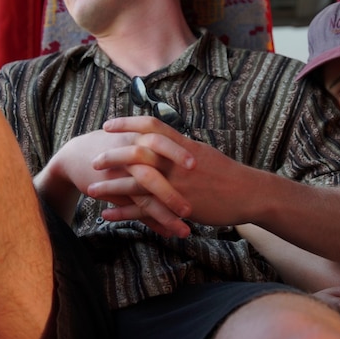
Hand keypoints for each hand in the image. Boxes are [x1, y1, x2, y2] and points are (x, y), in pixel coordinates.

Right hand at [39, 125, 194, 236]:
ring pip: (143, 196)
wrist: (76, 155)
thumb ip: (163, 148)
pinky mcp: (112, 190)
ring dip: (164, 214)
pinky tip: (167, 233)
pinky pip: (133, 208)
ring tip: (184, 231)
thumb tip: (198, 157)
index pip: (161, 141)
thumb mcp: (138, 138)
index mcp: (140, 138)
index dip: (178, 151)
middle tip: (190, 208)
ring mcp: (120, 175)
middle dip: (171, 191)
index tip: (198, 163)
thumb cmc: (116, 144)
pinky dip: (151, 222)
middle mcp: (130, 156)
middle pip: (151, 172)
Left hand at [96, 116, 261, 228]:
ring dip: (110, 187)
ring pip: (135, 183)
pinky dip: (124, 211)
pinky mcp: (177, 205)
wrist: (249, 193)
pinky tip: (108, 214)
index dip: (127, 124)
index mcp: (182, 145)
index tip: (107, 125)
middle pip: (137, 152)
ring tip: (91, 191)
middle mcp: (177, 162)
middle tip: (94, 160)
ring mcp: (177, 184)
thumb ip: (181, 148)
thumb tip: (166, 142)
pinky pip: (145, 209)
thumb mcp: (203, 153)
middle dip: (112, 156)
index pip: (150, 126)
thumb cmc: (228, 174)